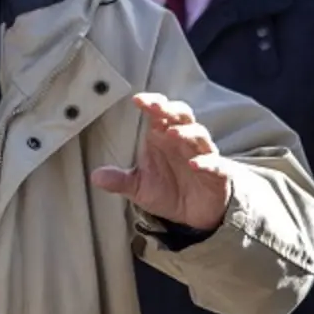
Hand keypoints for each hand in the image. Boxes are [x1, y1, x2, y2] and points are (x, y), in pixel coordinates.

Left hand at [90, 93, 231, 230]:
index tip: (137, 100)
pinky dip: (207, 162)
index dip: (152, 103)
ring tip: (172, 134)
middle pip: (181, 116)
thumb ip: (120, 180)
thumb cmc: (168, 190)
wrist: (196, 213)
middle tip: (156, 107)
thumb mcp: (139, 187)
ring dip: (187, 132)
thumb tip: (95, 176)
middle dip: (170, 109)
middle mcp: (183, 142)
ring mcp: (202, 155)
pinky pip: (215, 164)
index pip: (159, 113)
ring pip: (199, 135)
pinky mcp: (218, 174)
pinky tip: (195, 165)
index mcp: (163, 138)